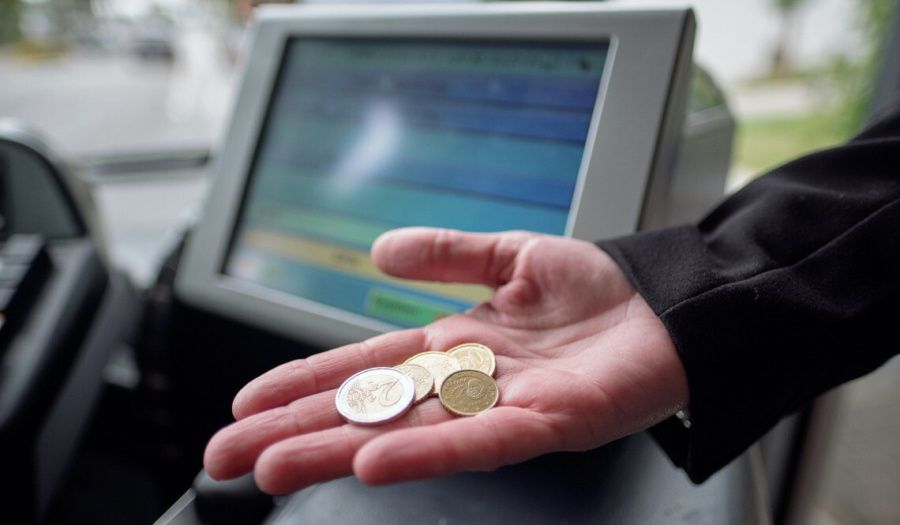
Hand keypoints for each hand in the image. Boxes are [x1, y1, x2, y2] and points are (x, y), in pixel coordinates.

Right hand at [203, 228, 687, 493]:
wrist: (670, 307)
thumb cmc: (596, 288)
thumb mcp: (509, 253)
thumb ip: (445, 253)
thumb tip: (377, 253)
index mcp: (450, 346)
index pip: (359, 368)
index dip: (301, 384)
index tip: (245, 404)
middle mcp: (463, 384)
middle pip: (365, 409)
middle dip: (293, 432)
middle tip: (225, 458)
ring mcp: (499, 408)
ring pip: (405, 433)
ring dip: (336, 450)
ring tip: (273, 468)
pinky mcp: (546, 424)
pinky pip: (476, 440)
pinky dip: (425, 451)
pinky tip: (373, 460)